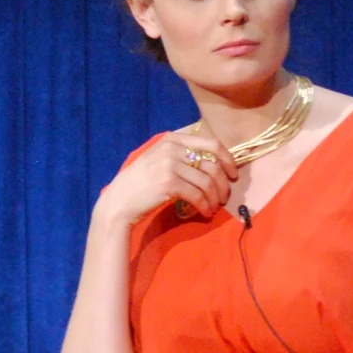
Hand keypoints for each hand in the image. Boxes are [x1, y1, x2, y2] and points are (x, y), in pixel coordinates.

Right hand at [97, 129, 236, 225]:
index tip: (233, 174)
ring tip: (214, 207)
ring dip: (215, 197)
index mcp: (172, 139)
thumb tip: (214, 162)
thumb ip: (180, 154)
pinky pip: (197, 195)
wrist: (119, 201)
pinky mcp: (168, 183)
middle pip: (212, 164)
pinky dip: (205, 206)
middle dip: (223, 184)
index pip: (211, 143)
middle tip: (224, 197)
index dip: (228, 159)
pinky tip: (205, 213)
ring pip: (207, 182)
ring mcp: (169, 165)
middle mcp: (171, 148)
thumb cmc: (139, 183)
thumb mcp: (157, 158)